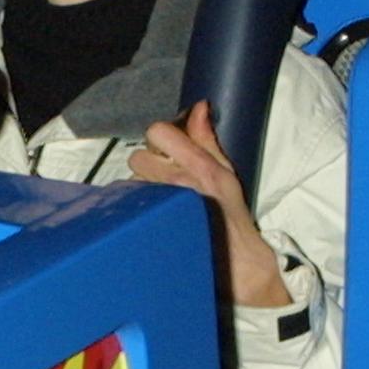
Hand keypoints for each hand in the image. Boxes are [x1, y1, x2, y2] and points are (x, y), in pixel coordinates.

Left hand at [130, 100, 290, 307]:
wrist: (236, 260)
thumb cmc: (231, 215)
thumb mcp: (226, 172)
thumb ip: (207, 139)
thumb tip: (199, 108)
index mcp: (200, 166)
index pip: (158, 131)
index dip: (159, 138)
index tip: (168, 149)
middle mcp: (178, 183)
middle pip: (137, 156)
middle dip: (148, 164)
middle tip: (164, 177)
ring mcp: (162, 206)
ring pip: (132, 181)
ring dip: (144, 187)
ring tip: (163, 199)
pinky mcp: (151, 225)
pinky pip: (132, 205)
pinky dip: (140, 206)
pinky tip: (156, 214)